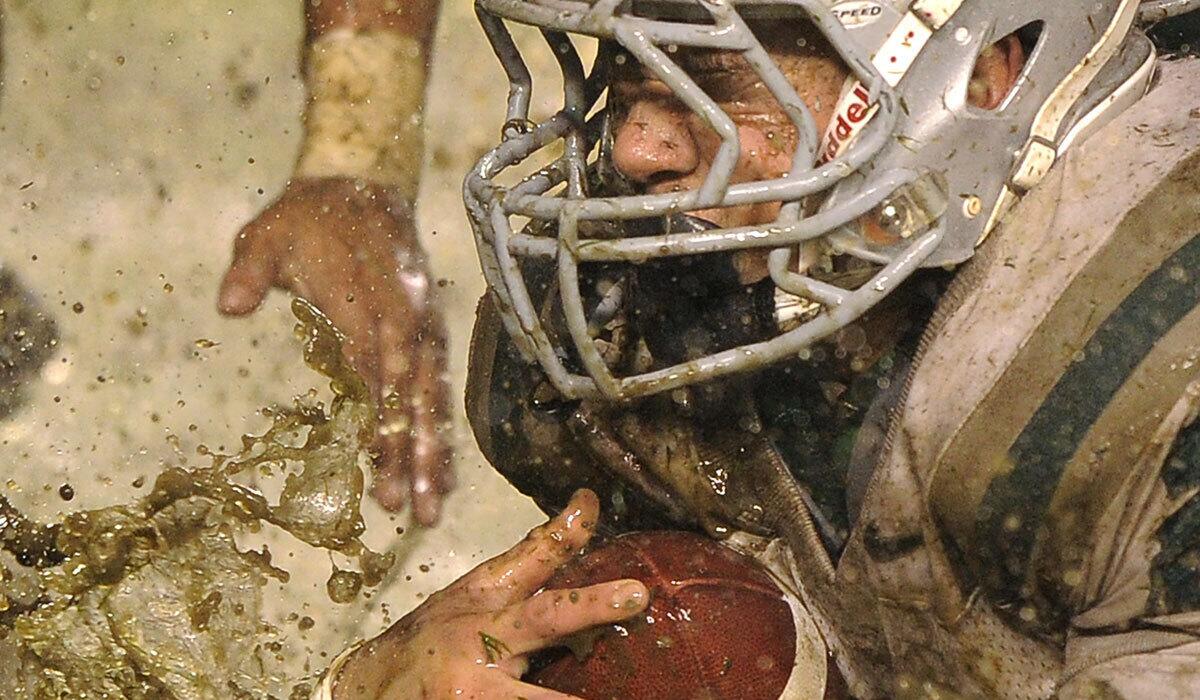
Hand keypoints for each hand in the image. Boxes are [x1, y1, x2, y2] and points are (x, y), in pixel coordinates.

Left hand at [218, 177, 452, 523]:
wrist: (361, 184)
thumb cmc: (310, 217)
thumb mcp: (268, 234)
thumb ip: (252, 271)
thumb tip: (228, 305)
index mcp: (369, 305)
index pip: (381, 377)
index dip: (386, 429)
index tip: (383, 475)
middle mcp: (405, 324)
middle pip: (417, 402)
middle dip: (419, 459)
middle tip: (418, 513)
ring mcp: (421, 333)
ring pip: (434, 403)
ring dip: (434, 456)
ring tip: (432, 509)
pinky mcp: (426, 339)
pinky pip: (437, 391)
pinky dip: (438, 432)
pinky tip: (437, 472)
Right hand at [331, 490, 648, 698]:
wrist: (369, 687)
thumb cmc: (429, 641)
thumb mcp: (467, 599)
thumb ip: (520, 580)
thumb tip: (577, 533)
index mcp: (483, 596)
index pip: (530, 555)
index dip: (566, 529)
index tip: (591, 504)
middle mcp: (480, 636)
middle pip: (545, 615)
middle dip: (592, 605)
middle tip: (636, 594)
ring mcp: (474, 685)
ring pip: (539, 692)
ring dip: (575, 696)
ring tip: (630, 694)